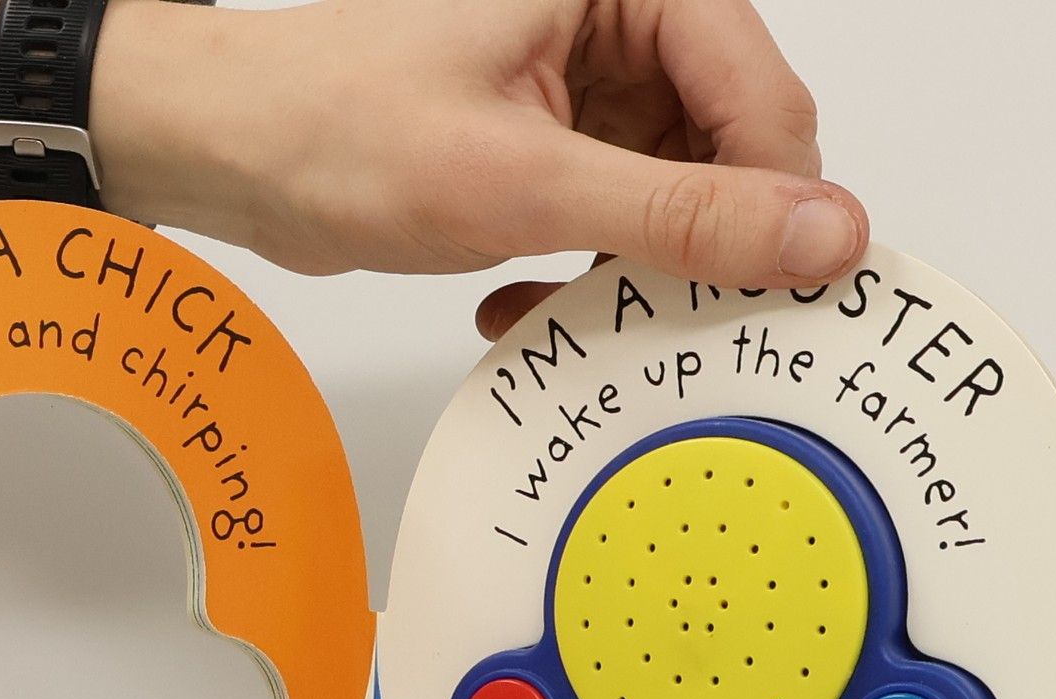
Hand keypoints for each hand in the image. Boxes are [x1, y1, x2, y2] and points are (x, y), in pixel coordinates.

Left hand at [90, 0, 863, 337]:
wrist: (236, 153)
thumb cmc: (339, 127)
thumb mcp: (527, 182)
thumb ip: (683, 214)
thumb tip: (819, 235)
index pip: (760, 90)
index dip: (775, 199)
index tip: (775, 292)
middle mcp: (616, 19)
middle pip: (728, 147)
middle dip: (691, 244)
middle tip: (653, 313)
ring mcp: (588, 83)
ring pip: (676, 196)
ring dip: (627, 271)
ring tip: (556, 300)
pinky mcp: (557, 140)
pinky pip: (618, 218)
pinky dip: (583, 271)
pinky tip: (523, 296)